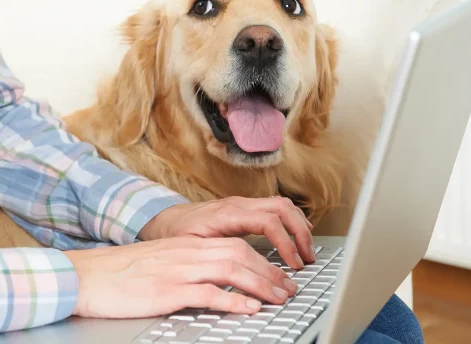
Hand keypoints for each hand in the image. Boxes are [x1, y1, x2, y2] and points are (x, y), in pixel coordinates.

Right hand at [64, 236, 298, 317]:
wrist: (85, 276)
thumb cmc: (116, 273)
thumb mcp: (156, 264)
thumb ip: (184, 268)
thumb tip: (212, 283)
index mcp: (184, 246)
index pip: (233, 245)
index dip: (262, 261)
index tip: (278, 276)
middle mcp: (185, 253)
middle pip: (239, 254)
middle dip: (270, 272)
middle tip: (289, 289)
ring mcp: (176, 270)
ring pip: (231, 269)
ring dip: (261, 285)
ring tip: (279, 299)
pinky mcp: (166, 290)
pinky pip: (208, 293)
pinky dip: (232, 301)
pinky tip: (247, 309)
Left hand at [138, 196, 314, 268]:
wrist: (163, 219)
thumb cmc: (176, 233)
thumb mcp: (192, 246)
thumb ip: (216, 252)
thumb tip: (239, 266)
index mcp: (227, 214)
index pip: (268, 221)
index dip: (285, 243)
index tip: (293, 263)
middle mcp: (238, 204)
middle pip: (282, 208)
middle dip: (300, 232)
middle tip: (307, 258)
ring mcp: (243, 204)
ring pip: (282, 205)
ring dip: (298, 225)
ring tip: (306, 250)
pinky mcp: (244, 209)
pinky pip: (275, 208)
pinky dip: (290, 221)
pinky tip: (297, 235)